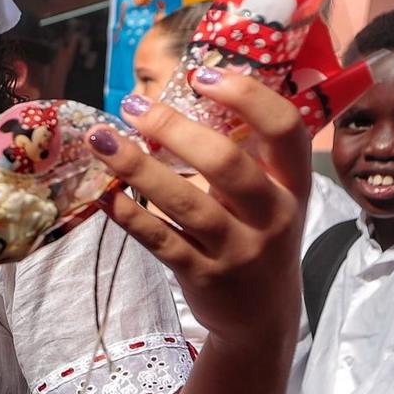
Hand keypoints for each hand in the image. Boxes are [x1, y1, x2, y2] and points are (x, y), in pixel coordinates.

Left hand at [90, 70, 311, 346]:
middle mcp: (273, 216)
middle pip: (227, 162)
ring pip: (186, 202)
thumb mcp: (266, 199)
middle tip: (133, 106)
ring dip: (138, 166)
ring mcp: (239, 250)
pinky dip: (129, 214)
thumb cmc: (255, 238)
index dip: (247, 95)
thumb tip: (170, 105)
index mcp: (292, 185)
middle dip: (175, 128)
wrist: (262, 319)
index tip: (201, 74)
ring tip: (101, 140)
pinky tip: (104, 192)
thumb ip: (236, 159)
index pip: (284, 128)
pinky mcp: (205, 277)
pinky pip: (160, 240)